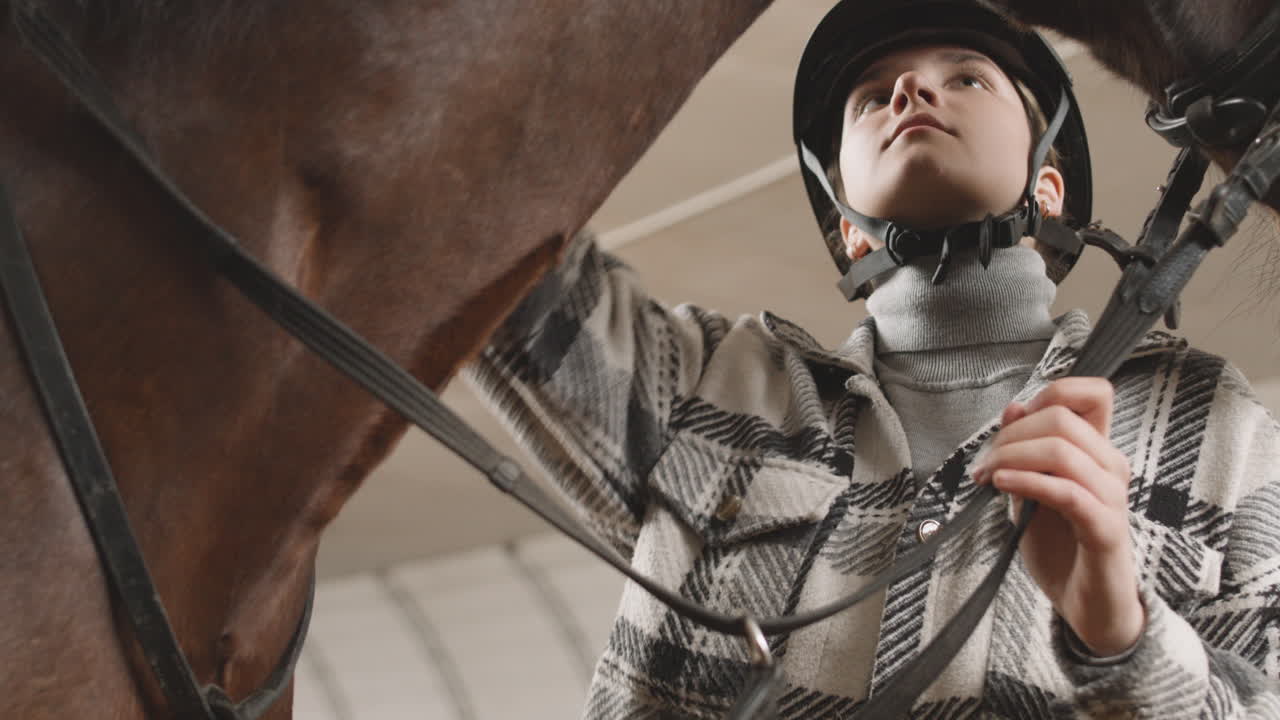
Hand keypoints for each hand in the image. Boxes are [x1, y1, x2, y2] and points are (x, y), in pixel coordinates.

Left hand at [972, 378, 1143, 655]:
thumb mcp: (1030, 489)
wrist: (1083, 602)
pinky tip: (1001, 486)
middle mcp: (1111, 467)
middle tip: (984, 463)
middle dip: (1011, 435)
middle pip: (1062, 417)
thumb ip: (1024, 451)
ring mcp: (1112, 497)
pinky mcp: (1106, 529)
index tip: (1018, 421)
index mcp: (1096, 451)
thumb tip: (1014, 406)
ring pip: (1062, 451)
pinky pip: (1066, 492)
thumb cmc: (1060, 545)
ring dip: (1011, 457)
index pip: (1095, 393)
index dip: (1054, 392)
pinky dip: (1027, 482)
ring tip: (987, 477)